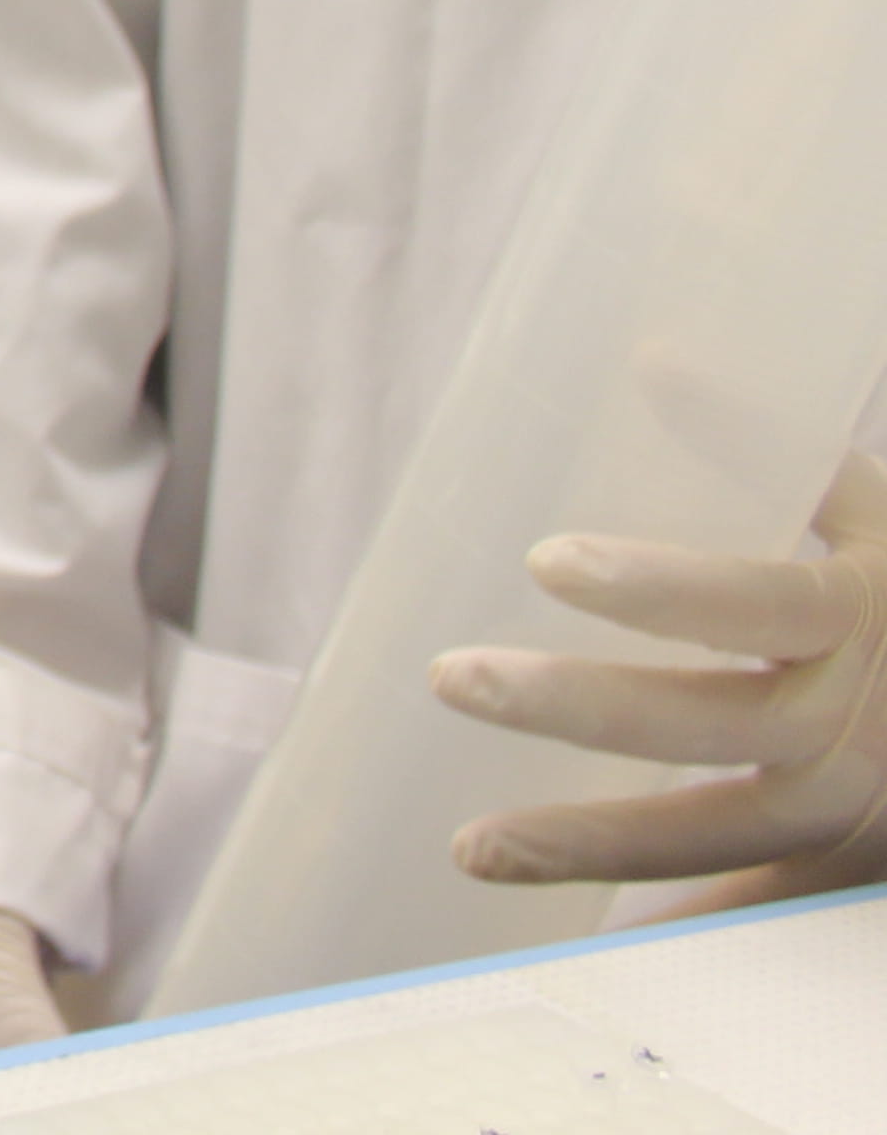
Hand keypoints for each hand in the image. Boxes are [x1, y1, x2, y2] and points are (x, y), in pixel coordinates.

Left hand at [436, 450, 886, 903]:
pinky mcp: (848, 859)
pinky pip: (754, 902)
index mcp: (862, 614)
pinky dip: (672, 922)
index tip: (548, 562)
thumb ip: (769, 443)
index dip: (657, 583)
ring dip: (591, 843)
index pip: (751, 598)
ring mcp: (855, 804)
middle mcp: (855, 718)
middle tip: (454, 679)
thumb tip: (658, 361)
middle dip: (574, 707)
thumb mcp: (877, 508)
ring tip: (473, 846)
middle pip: (702, 722)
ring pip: (714, 831)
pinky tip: (579, 938)